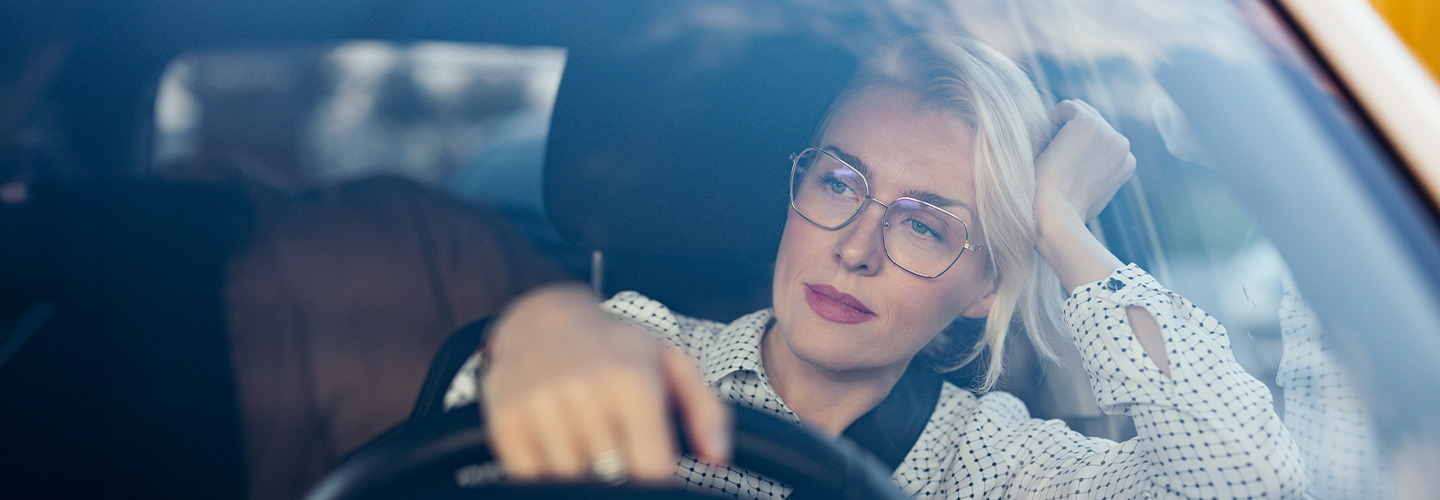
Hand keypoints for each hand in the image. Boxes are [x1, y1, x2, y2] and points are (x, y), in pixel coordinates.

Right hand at [480, 283, 730, 484]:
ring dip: (585, 479)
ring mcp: (541, 406)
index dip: (658, 487)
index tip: (656, 481)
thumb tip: (718, 459)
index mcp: (633, 380)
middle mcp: (586, 390)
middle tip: (623, 465)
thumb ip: (707, 411)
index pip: (652, 469)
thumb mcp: (672, 362)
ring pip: (571, 480)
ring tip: (594, 455)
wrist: (541, 315)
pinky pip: (530, 477)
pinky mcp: (507, 419)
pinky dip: (548, 478)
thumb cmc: (615, 345)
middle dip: (621, 482)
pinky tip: (562, 455)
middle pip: (612, 480)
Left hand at [1033, 99, 1136, 228]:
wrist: (1055, 211)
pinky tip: (1049, 146)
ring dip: (1061, 128)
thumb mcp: (1091, 196)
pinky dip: (1051, 122)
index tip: (1066, 170)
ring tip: (1053, 155)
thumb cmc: (1064, 210)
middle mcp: (1122, 145)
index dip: (1077, 149)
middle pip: (1091, 121)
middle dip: (1070, 135)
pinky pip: (1065, 108)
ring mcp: (1107, 132)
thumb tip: (1091, 172)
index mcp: (1126, 162)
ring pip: (1078, 111)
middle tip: (1057, 162)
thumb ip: (1098, 177)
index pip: (1100, 139)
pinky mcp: (1087, 122)